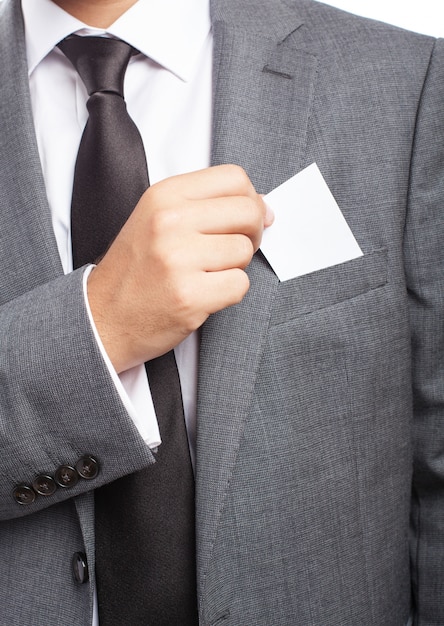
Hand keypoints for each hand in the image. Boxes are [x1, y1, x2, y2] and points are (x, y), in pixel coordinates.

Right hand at [87, 165, 273, 372]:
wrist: (103, 317)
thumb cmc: (136, 270)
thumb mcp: (158, 219)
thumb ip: (206, 206)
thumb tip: (265, 207)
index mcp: (164, 195)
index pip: (234, 178)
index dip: (250, 200)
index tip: (245, 219)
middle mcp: (170, 222)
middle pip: (248, 212)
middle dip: (252, 233)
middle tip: (233, 249)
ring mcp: (178, 259)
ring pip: (244, 251)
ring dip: (235, 267)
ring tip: (206, 274)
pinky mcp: (189, 296)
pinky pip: (240, 285)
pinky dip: (229, 293)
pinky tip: (204, 293)